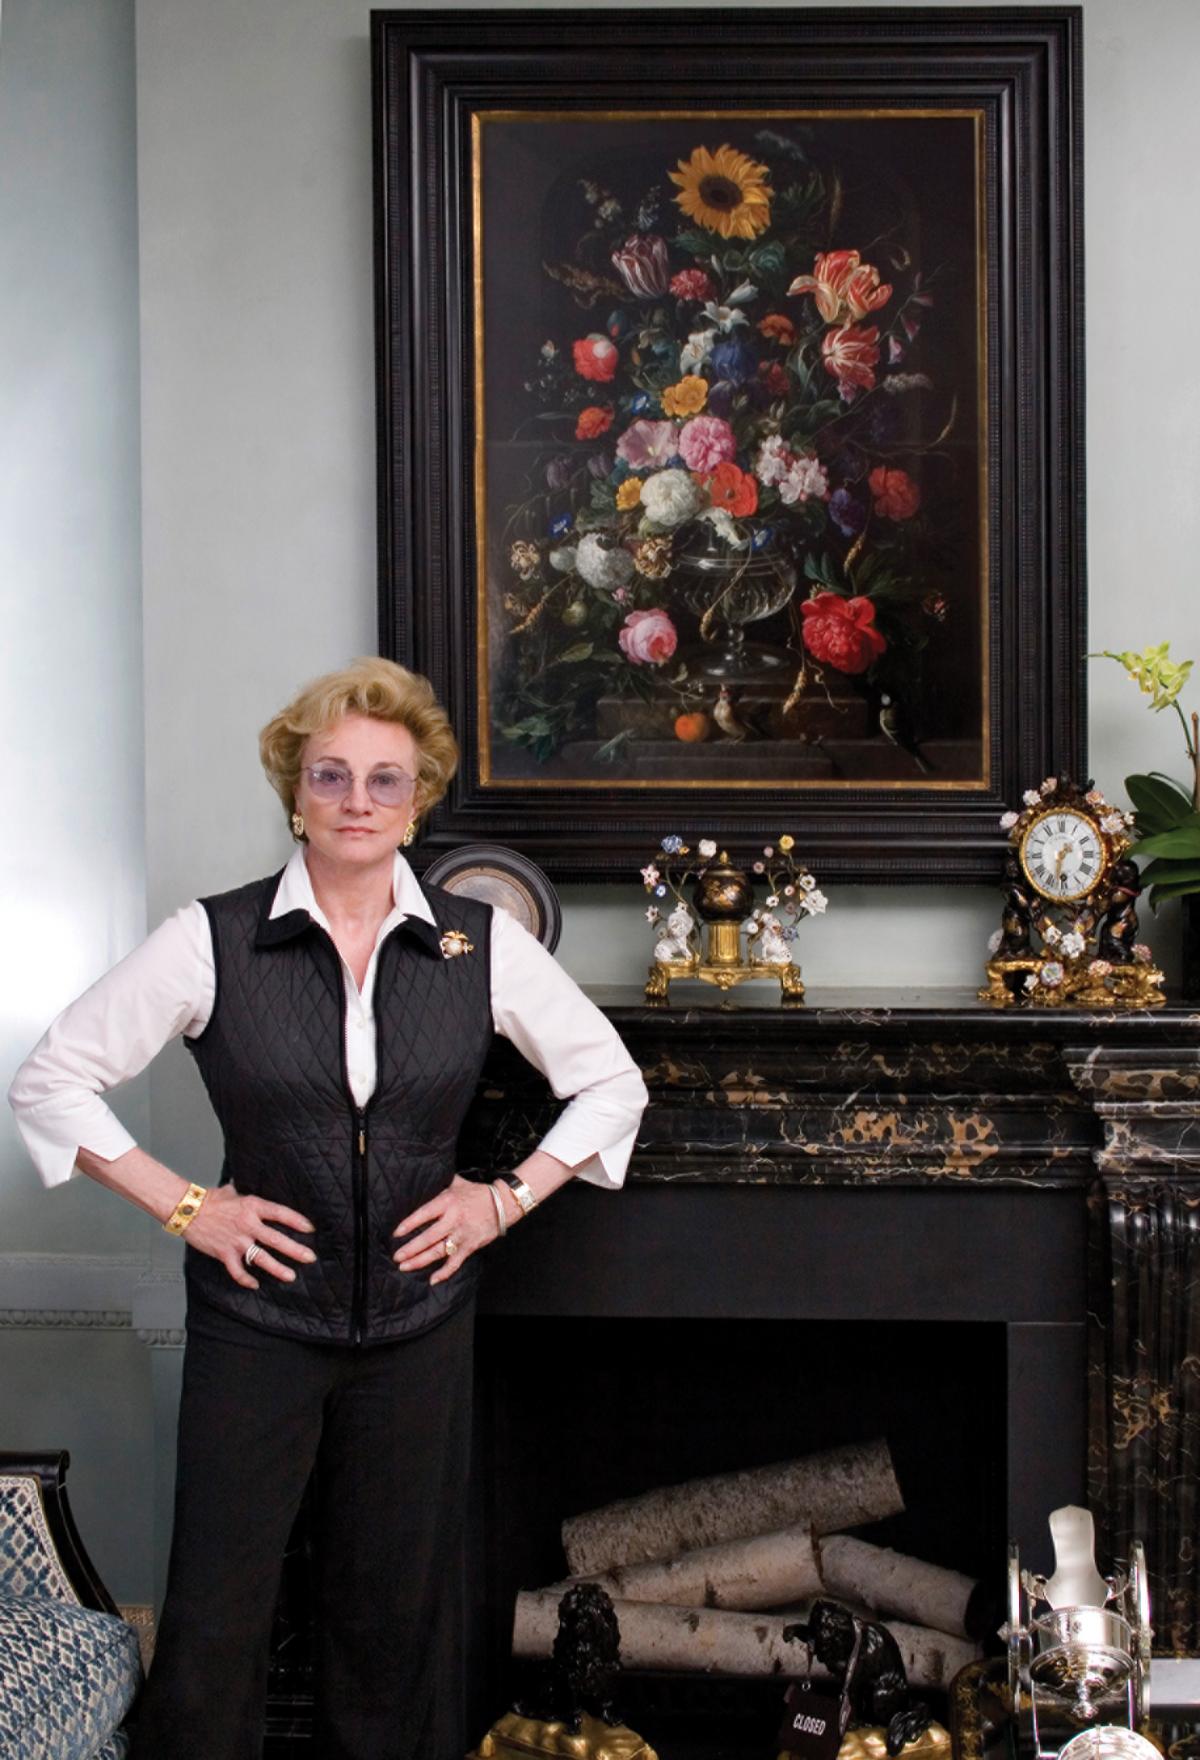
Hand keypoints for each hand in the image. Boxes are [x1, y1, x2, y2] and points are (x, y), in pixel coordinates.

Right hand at [184, 1186, 316, 1289]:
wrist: (186, 1209)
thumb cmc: (209, 1199)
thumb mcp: (232, 1192)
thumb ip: (245, 1194)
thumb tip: (248, 1187)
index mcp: (252, 1206)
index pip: (280, 1213)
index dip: (297, 1221)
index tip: (310, 1229)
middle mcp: (247, 1224)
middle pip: (276, 1239)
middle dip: (295, 1250)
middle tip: (310, 1258)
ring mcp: (236, 1240)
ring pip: (261, 1258)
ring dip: (278, 1269)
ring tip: (291, 1276)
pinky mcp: (223, 1253)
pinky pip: (237, 1271)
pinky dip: (246, 1279)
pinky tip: (255, 1285)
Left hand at [393, 1173, 501, 1284]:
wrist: (503, 1204)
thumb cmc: (477, 1193)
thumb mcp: (457, 1183)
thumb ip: (441, 1184)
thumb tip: (425, 1179)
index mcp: (448, 1202)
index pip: (424, 1214)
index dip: (409, 1224)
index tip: (396, 1233)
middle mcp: (453, 1219)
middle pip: (428, 1237)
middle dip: (410, 1249)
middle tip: (396, 1256)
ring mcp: (461, 1235)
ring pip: (438, 1251)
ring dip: (420, 1260)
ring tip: (404, 1266)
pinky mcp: (469, 1246)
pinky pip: (455, 1262)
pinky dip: (444, 1272)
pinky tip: (432, 1280)